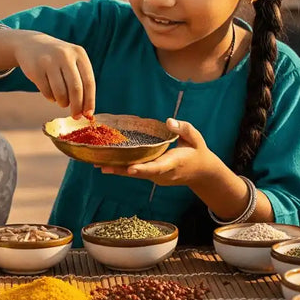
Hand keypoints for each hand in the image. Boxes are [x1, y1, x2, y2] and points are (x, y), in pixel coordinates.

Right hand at [10, 32, 95, 117]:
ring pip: (60, 92)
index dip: (89, 100)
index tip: (88, 113)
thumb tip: (87, 110)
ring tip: (62, 102)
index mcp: (79, 53)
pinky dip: (51, 98)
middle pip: (75, 89)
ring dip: (63, 103)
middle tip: (75, 116)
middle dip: (77, 106)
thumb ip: (81, 81)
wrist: (30, 44)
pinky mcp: (36, 69)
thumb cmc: (57, 59)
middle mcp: (65, 55)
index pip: (89, 82)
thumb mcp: (72, 61)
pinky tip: (51, 94)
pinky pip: (47, 92)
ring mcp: (49, 61)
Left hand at [99, 118, 225, 185]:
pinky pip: (136, 172)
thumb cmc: (197, 151)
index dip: (143, 168)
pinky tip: (106, 164)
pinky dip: (122, 168)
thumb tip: (168, 121)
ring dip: (117, 170)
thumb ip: (183, 129)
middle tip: (102, 166)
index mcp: (173, 163)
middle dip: (121, 170)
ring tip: (97, 164)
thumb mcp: (195, 137)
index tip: (131, 168)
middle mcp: (162, 173)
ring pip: (135, 174)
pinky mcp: (151, 176)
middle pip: (140, 173)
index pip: (157, 167)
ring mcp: (156, 177)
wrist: (201, 172)